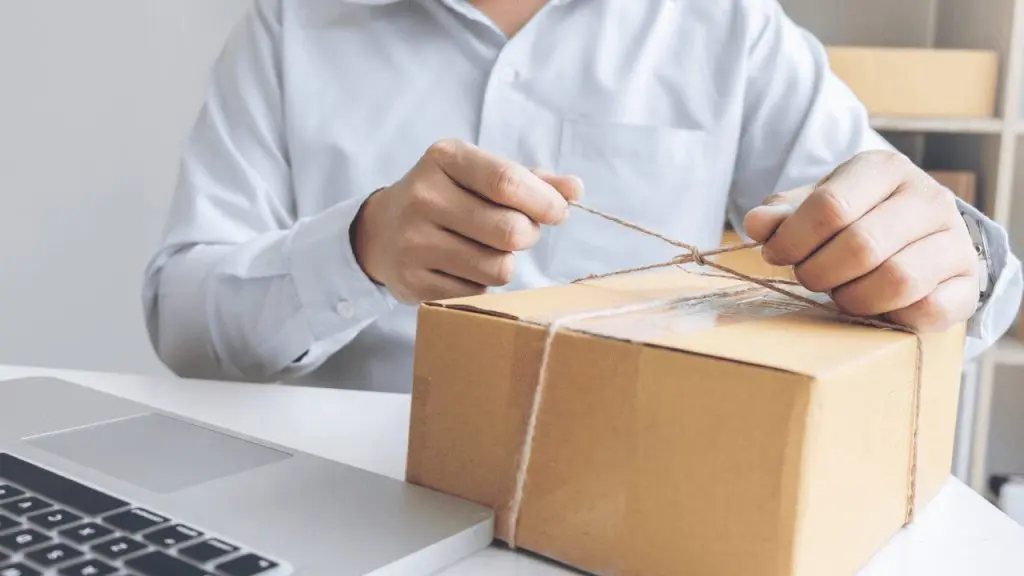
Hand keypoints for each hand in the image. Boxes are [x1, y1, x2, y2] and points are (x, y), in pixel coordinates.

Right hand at [352, 139, 581, 302]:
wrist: (381, 232)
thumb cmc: (448, 198)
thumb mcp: (480, 175)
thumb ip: (530, 181)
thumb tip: (575, 189)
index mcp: (444, 159)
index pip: (506, 181)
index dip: (544, 201)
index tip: (558, 212)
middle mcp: (423, 197)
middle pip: (509, 230)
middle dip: (528, 235)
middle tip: (518, 232)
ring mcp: (413, 242)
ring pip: (498, 268)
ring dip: (506, 263)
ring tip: (488, 250)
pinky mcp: (412, 282)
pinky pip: (476, 292)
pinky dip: (482, 284)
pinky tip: (464, 268)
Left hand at [743, 150, 979, 331]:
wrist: (920, 234)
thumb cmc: (858, 216)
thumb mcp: (818, 204)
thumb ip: (785, 214)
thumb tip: (756, 224)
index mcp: (885, 169)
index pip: (830, 206)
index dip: (793, 240)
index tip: (778, 254)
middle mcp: (928, 198)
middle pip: (860, 246)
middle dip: (819, 272)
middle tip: (809, 278)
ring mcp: (955, 240)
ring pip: (896, 280)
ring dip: (853, 298)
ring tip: (840, 292)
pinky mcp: (969, 283)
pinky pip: (928, 310)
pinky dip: (892, 317)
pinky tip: (876, 307)